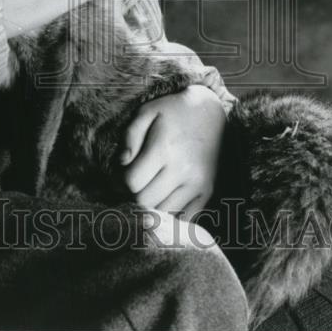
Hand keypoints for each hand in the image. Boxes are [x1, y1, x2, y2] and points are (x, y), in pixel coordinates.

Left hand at [121, 84, 225, 216]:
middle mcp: (183, 170)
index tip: (119, 176)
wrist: (212, 111)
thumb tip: (121, 164)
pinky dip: (171, 214)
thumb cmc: (174, 111)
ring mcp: (197, 183)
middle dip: (133, 194)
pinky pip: (185, 218)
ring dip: (151, 205)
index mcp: (164, 149)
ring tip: (148, 189)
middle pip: (145, 200)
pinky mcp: (207, 191)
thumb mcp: (147, 112)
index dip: (119, 181)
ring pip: (163, 212)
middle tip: (133, 184)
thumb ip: (129, 137)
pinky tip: (164, 200)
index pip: (132, 182)